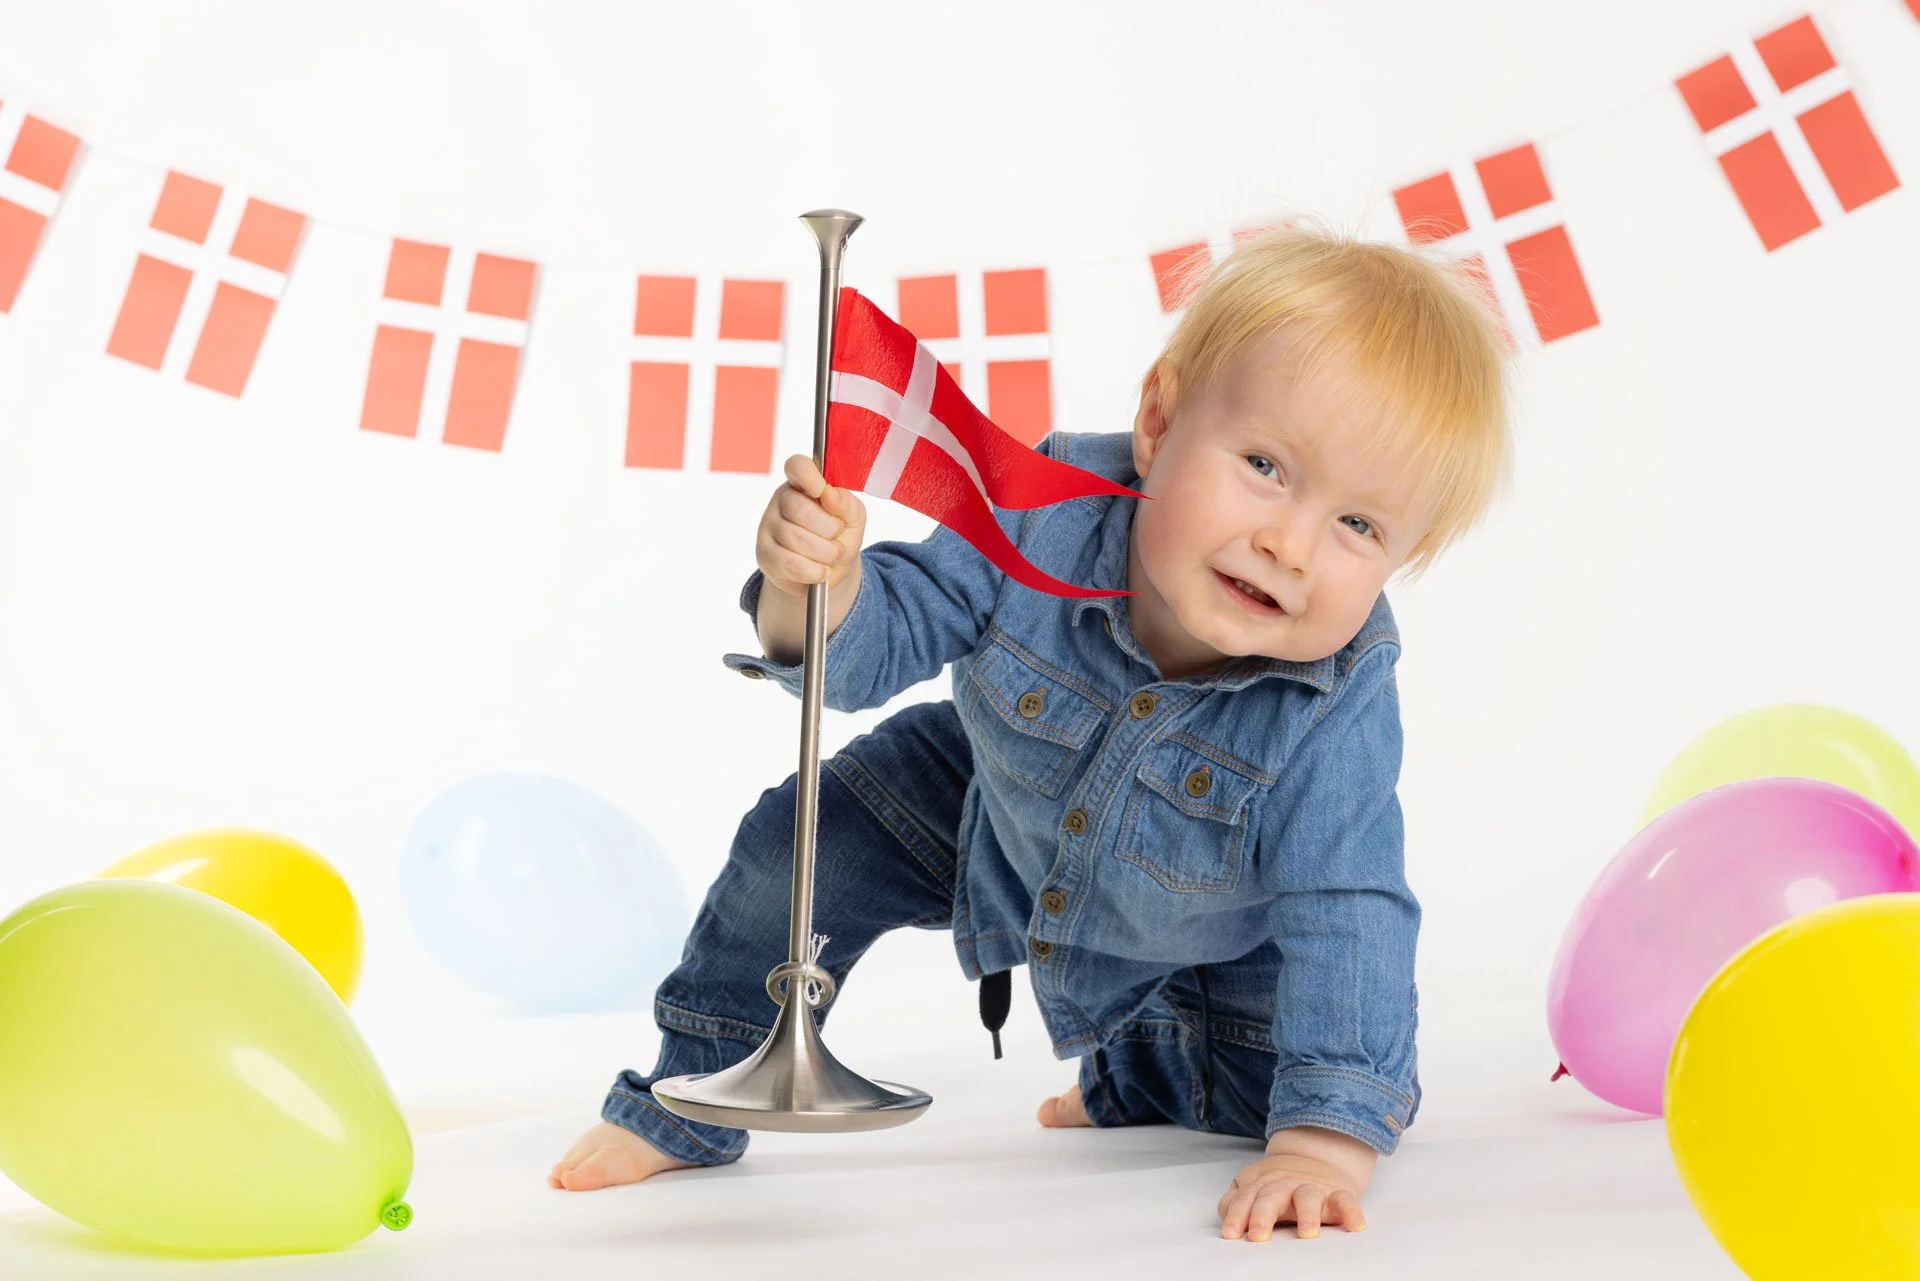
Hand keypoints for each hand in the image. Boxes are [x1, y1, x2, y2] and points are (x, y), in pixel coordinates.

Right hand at [756, 455, 865, 599]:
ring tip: (833, 555)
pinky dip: (812, 570)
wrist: (828, 572)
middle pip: (798, 508)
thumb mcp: (853, 519)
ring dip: (824, 552)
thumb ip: (846, 504)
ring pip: (794, 538)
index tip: (821, 490)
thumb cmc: (839, 537)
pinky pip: (788, 563)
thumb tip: (831, 494)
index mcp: (804, 484)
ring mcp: (769, 527)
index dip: (807, 475)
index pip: (797, 466)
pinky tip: (821, 571)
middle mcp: (782, 501)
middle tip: (838, 535)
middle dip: (828, 528)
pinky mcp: (765, 554)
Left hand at [1217, 1129, 1373, 1241]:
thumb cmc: (1279, 1183)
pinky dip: (1352, 1212)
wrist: (1316, 1156)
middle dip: (1263, 1215)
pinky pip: (1346, 1201)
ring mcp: (1312, 1187)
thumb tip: (1226, 1217)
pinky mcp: (1338, 1193)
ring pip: (1308, 1197)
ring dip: (1307, 1214)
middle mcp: (1286, 1184)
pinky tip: (1355, 1226)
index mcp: (1262, 1183)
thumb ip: (1237, 1200)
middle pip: (1272, 1196)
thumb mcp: (1254, 1186)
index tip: (1230, 1234)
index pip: (1246, 1198)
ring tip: (1307, 1233)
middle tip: (1257, 1235)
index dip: (1237, 1215)